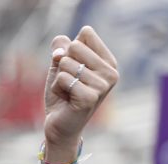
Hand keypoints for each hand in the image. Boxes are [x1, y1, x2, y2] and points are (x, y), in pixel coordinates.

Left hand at [42, 26, 118, 157]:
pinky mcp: (90, 97)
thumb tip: (60, 51)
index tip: (73, 68)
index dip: (70, 49)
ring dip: (59, 78)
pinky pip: (63, 78)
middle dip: (63, 64)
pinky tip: (66, 99)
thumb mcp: (60, 65)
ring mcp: (103, 86)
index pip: (86, 33)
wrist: (59, 125)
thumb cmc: (63, 94)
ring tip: (67, 92)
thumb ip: (60, 47)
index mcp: (109, 61)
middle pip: (75, 46)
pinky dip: (56, 88)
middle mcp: (111, 72)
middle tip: (69, 83)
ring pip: (66, 63)